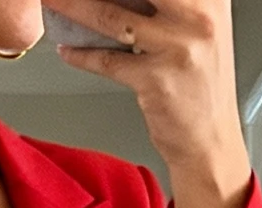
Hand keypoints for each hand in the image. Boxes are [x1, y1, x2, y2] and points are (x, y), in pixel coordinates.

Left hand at [53, 0, 251, 207]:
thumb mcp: (195, 28)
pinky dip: (81, 54)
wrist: (210, 140)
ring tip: (52, 1)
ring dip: (73, 7)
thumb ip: (166, 5)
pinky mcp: (156, 80)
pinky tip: (67, 48)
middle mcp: (198, 14)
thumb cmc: (199, 84)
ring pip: (112, 16)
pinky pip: (107, 61)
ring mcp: (177, 46)